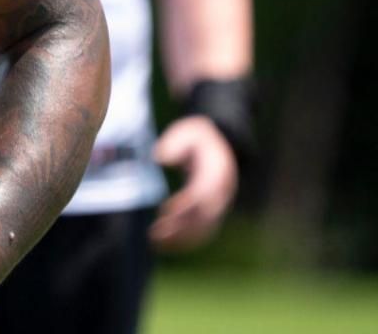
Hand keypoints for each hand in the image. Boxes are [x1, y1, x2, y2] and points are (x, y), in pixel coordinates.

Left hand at [150, 115, 238, 251]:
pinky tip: (165, 246)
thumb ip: (176, 141)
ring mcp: (220, 205)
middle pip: (203, 217)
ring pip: (203, 229)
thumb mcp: (191, 130)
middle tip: (155, 233)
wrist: (220, 145)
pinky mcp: (213, 213)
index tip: (165, 210)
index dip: (185, 205)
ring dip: (181, 239)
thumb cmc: (199, 138)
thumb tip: (160, 159)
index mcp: (218, 172)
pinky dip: (186, 242)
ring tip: (155, 242)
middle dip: (180, 227)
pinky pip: (202, 232)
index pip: (203, 194)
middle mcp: (222, 193)